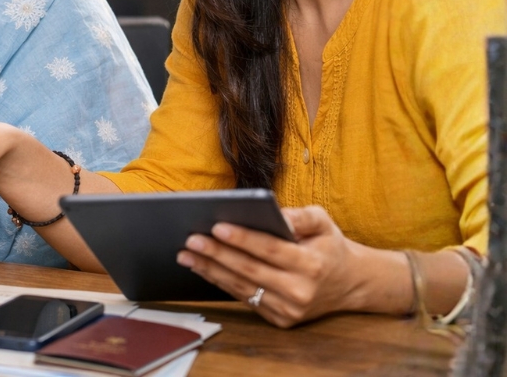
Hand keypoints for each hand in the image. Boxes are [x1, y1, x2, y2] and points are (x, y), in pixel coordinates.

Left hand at [177, 205, 363, 326]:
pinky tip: (203, 268)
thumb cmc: (328, 246)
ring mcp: (289, 310)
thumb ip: (302, 216)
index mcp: (312, 265)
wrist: (348, 283)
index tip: (216, 226)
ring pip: (242, 287)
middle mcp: (301, 291)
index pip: (270, 250)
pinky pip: (244, 298)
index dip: (243, 239)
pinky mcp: (280, 320)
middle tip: (191, 240)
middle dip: (217, 254)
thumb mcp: (324, 222)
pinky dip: (221, 282)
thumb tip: (277, 214)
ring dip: (210, 270)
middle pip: (250, 270)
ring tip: (186, 254)